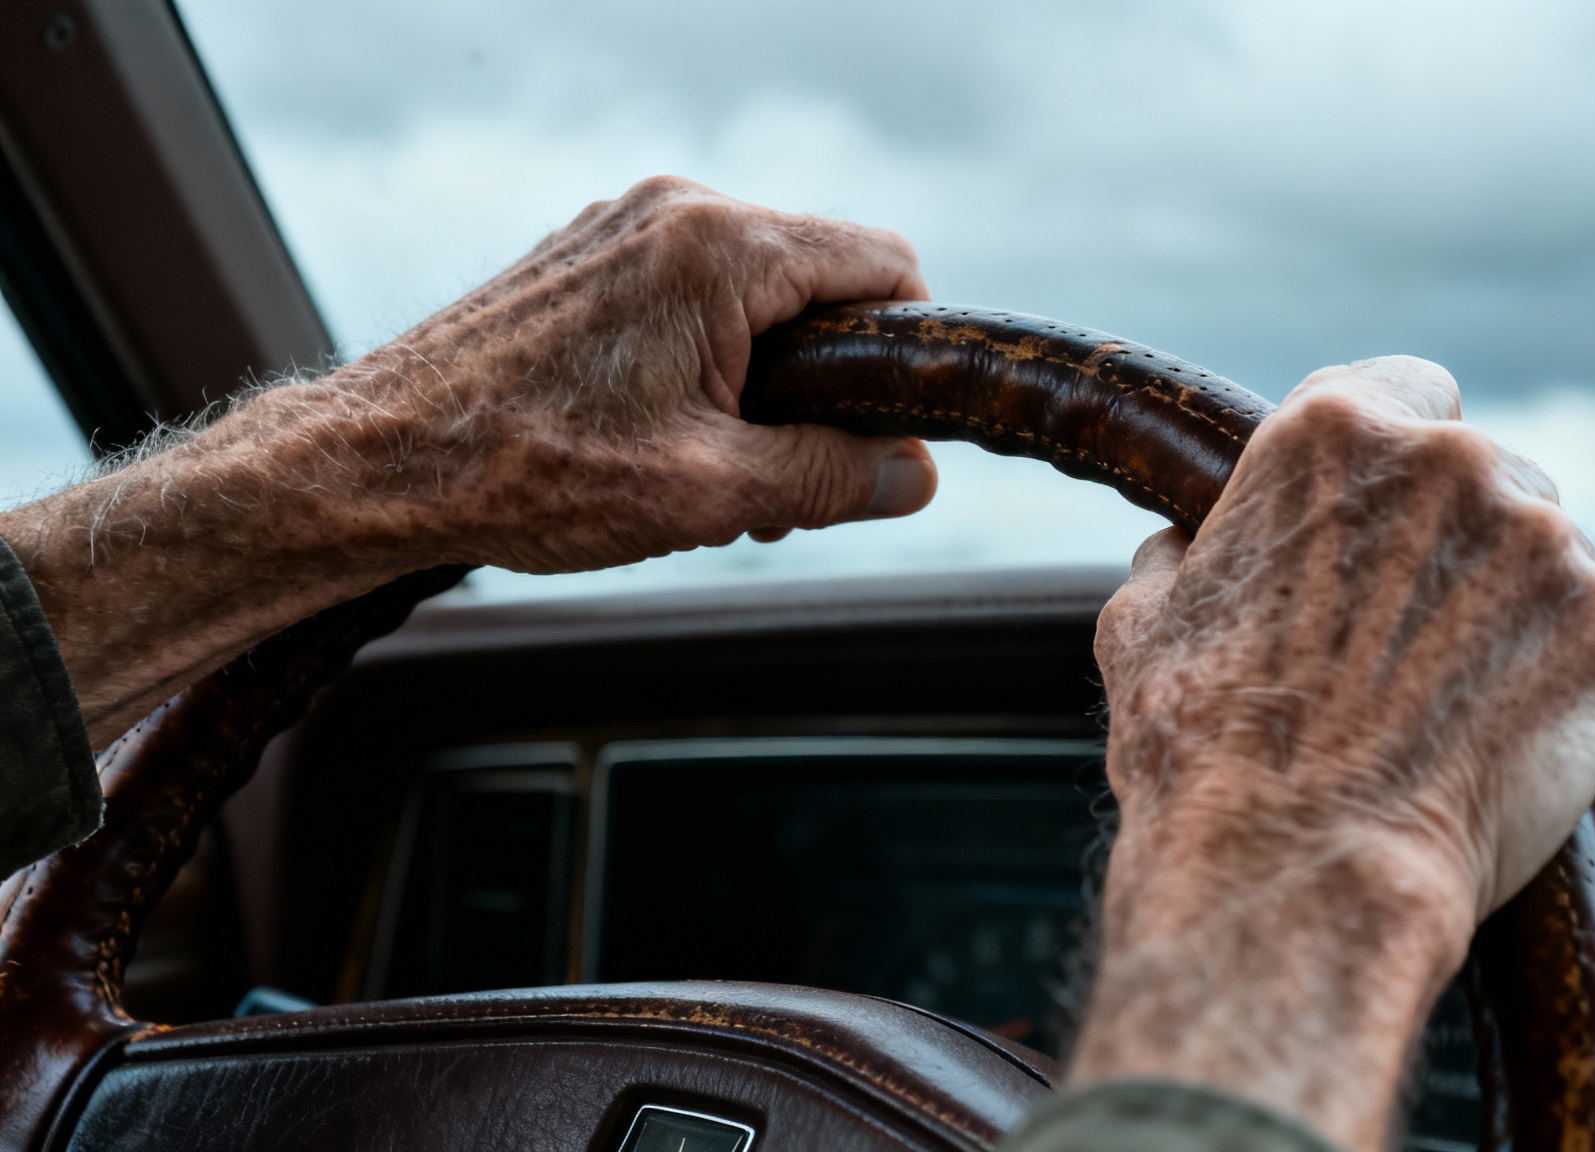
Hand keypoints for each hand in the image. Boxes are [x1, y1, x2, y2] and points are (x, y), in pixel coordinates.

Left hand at [0, 178, 937, 743]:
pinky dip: (706, 362)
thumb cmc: (528, 473)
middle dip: (829, 381)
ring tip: (716, 472)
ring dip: (765, 381)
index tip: (887, 429)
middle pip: (821, 278)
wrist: (371, 463)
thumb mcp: (711, 493)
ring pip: (755, 291)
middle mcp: (675, 212)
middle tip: (791, 476)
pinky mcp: (583, 259)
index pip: (885, 266)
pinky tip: (660, 439)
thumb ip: (832, 476)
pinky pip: (689, 294)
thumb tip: (914, 474)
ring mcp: (621, 227)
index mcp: (721, 249)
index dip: (909, 352)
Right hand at [1071, 357, 1594, 1150]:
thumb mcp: (1143, 621)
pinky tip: (1498, 750)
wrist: (1297, 873)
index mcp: (1335, 431)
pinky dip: (1566, 691)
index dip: (1394, 464)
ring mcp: (1548, 544)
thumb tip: (1186, 546)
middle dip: (1460, 545)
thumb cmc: (1201, 754)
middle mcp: (1456, 461)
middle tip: (1408, 645)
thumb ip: (1185, 554)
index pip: (1406, 390)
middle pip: (1489, 475)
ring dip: (1514, 617)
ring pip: (1549, 560)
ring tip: (1448, 713)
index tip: (1387, 522)